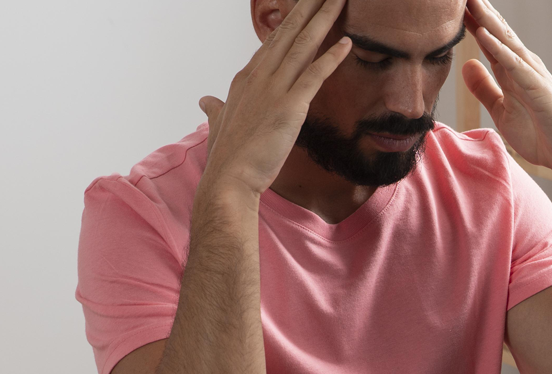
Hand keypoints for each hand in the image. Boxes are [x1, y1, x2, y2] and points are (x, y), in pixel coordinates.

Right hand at [198, 0, 350, 195]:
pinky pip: (314, 75)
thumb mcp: (218, 123)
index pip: (271, 42)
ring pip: (302, 45)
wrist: (229, 179)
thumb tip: (205, 100)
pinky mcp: (290, 106)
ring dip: (323, 20)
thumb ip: (215, 108)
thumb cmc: (227, 156)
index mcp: (245, 78)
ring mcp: (274, 89)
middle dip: (308, 7)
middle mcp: (259, 77)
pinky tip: (347, 42)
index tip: (303, 4)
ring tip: (337, 0)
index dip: (289, 21)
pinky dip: (331, 57)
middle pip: (288, 33)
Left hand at [461, 0, 551, 172]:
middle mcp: (522, 65)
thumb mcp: (501, 109)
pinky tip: (484, 35)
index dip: (471, 20)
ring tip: (470, 1)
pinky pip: (514, 65)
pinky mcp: (537, 88)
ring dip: (487, 20)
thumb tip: (466, 64)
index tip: (453, 5)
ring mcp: (531, 74)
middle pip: (496, 31)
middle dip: (479, 10)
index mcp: (512, 70)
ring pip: (505, 40)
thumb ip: (484, 88)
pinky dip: (499, 49)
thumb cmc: (539, 132)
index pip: (488, 38)